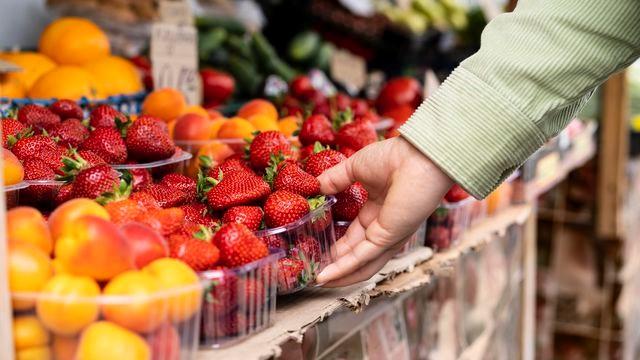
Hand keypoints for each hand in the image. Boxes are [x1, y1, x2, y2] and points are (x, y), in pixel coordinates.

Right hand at [316, 137, 452, 286]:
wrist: (416, 156)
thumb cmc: (394, 157)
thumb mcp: (355, 167)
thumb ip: (334, 179)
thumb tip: (314, 187)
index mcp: (378, 211)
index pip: (354, 235)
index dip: (336, 245)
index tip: (316, 249)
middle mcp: (384, 227)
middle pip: (356, 254)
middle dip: (335, 264)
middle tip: (313, 270)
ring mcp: (387, 235)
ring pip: (361, 264)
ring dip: (339, 275)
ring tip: (318, 282)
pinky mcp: (388, 238)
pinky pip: (362, 259)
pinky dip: (343, 269)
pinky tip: (325, 276)